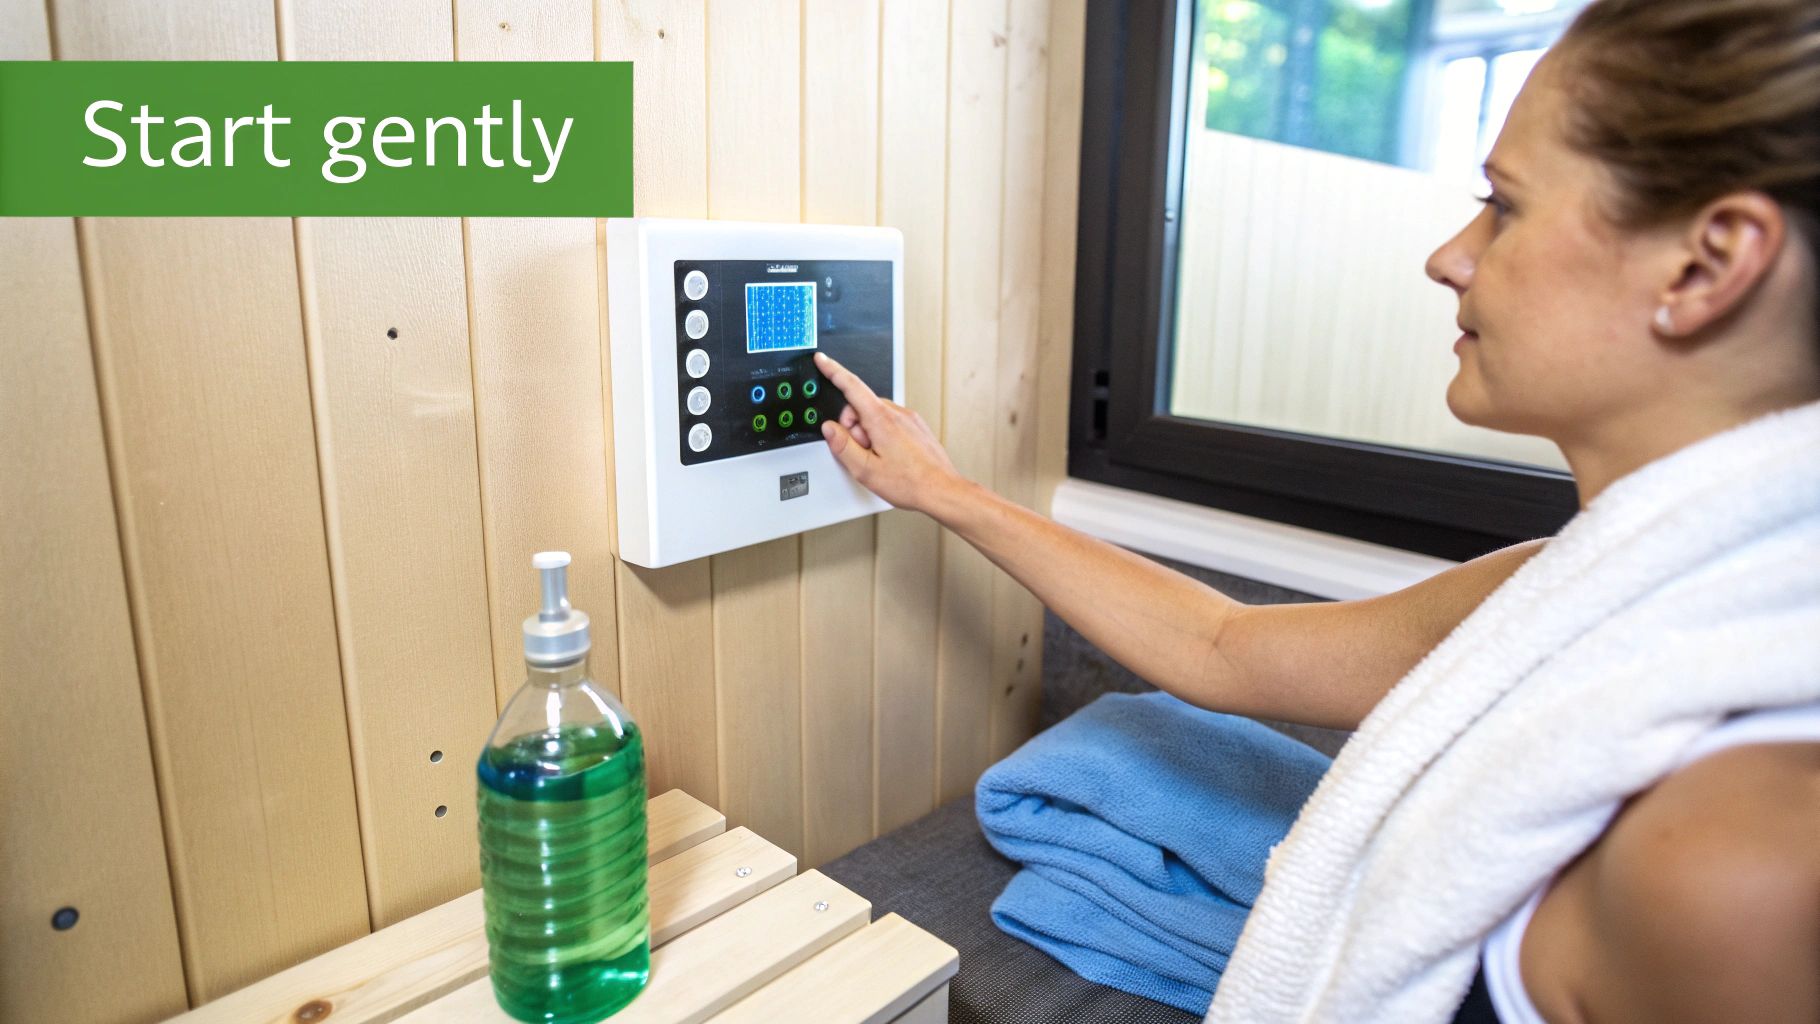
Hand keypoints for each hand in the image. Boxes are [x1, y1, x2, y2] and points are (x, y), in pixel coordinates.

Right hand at [813, 351, 968, 515]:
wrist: (941, 490)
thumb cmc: (910, 482)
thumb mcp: (865, 469)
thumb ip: (842, 446)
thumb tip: (830, 428)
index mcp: (881, 419)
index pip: (851, 386)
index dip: (833, 371)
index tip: (822, 360)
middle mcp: (897, 413)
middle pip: (861, 407)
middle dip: (854, 427)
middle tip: (862, 452)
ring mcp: (909, 419)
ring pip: (875, 416)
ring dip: (868, 433)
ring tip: (878, 458)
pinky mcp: (916, 427)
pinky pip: (890, 423)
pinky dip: (883, 435)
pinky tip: (890, 456)